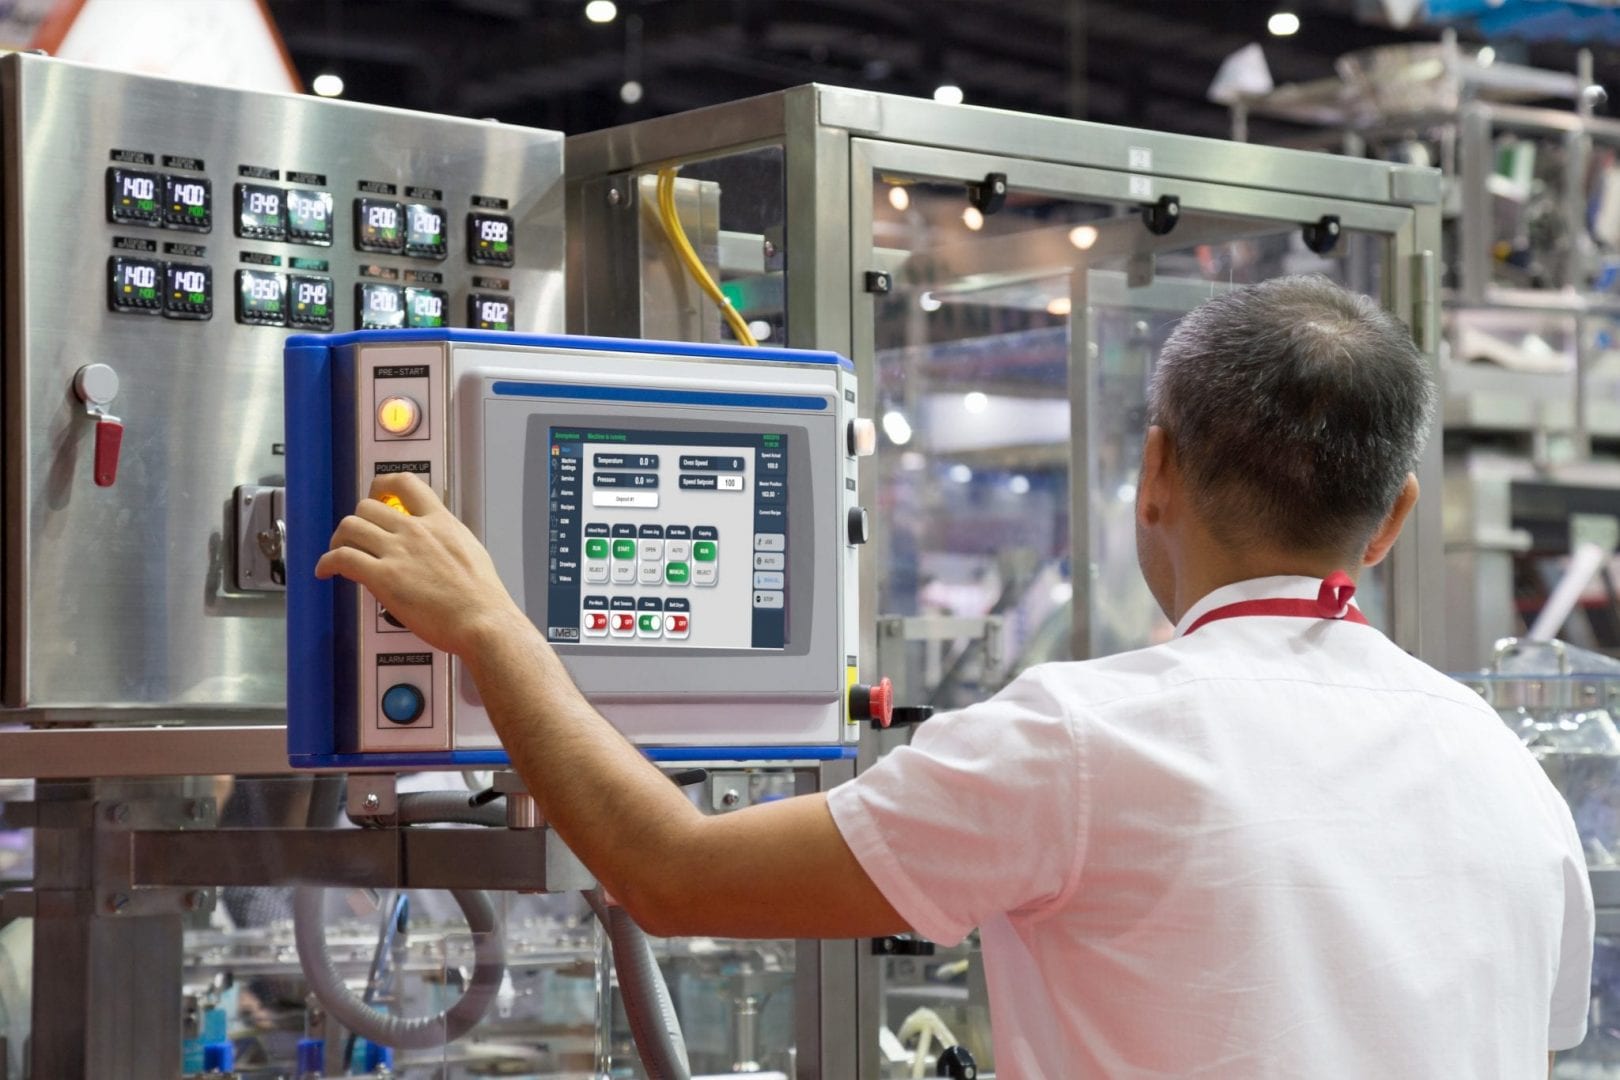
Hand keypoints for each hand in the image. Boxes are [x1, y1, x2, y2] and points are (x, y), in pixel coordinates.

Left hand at [315, 471, 527, 656]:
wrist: (481, 621)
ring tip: (338, 553)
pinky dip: (326, 563)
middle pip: (367, 507)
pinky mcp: (383, 578)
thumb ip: (447, 539)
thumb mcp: (471, 551)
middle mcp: (415, 531)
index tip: (376, 495)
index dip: (382, 485)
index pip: (405, 483)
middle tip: (355, 536)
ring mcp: (398, 552)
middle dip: (357, 521)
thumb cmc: (482, 597)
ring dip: (338, 540)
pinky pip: (342, 559)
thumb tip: (437, 541)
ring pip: (349, 527)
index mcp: (440, 522)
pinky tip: (325, 571)